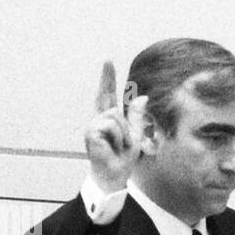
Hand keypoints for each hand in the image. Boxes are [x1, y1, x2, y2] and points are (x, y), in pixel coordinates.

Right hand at [85, 61, 148, 193]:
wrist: (114, 174)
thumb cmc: (122, 157)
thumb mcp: (134, 134)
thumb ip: (136, 116)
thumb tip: (143, 97)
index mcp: (108, 118)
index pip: (107, 94)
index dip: (107, 78)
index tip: (108, 61)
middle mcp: (98, 119)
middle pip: (115, 108)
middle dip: (125, 129)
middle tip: (123, 145)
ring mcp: (93, 125)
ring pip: (114, 117)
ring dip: (122, 134)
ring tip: (118, 146)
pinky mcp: (91, 131)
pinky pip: (111, 125)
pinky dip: (117, 138)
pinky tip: (112, 147)